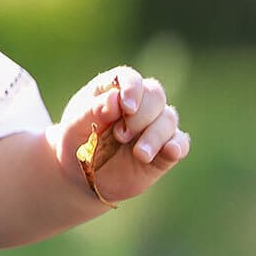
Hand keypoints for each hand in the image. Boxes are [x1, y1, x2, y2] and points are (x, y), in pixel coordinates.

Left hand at [51, 66, 189, 205]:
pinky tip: (170, 151)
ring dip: (154, 136)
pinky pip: (180, 143)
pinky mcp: (165, 148)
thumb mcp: (75, 127)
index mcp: (113, 90)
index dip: (132, 89)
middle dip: (141, 116)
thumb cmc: (77, 142)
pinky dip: (177, 145)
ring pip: (168, 119)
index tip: (126, 107)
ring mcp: (154, 125)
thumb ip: (92, 111)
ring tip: (138, 154)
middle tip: (119, 135)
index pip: (129, 78)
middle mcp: (139, 103)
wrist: (84, 177)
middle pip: (155, 95)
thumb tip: (115, 99)